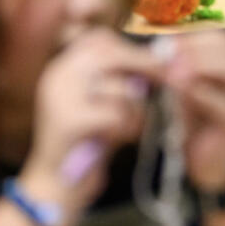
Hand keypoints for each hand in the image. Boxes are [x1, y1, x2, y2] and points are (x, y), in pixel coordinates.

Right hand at [21, 28, 164, 225]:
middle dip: (144, 66)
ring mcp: (59, 96)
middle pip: (111, 54)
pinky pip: (115, 114)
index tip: (159, 60)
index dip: (132, 47)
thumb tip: (164, 57)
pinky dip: (128, 127)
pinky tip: (123, 139)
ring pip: (119, 87)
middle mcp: (57, 75)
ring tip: (131, 126)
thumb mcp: (105, 101)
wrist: (57, 186)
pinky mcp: (67, 120)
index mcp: (63, 67)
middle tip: (166, 79)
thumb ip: (124, 78)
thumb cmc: (90, 140)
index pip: (100, 39)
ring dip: (137, 108)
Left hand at [162, 31, 224, 192]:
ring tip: (173, 73)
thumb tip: (158, 48)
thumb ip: (177, 71)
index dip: (193, 39)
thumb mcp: (184, 92)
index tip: (162, 46)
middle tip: (166, 58)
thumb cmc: (194, 125)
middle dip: (195, 50)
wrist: (204, 167)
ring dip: (200, 66)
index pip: (221, 38)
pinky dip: (203, 95)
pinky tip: (181, 93)